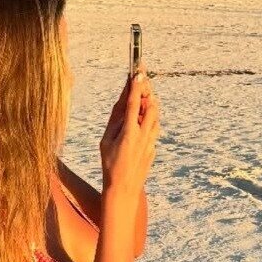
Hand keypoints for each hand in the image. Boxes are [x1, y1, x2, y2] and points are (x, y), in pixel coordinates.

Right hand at [100, 72, 159, 196]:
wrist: (124, 188)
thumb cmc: (109, 164)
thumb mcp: (106, 141)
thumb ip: (115, 120)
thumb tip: (121, 102)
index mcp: (129, 132)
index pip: (133, 103)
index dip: (136, 86)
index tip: (138, 73)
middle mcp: (143, 135)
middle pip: (150, 106)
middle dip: (147, 91)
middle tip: (142, 80)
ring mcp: (151, 141)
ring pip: (155, 115)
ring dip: (150, 103)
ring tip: (142, 96)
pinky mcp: (154, 147)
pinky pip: (155, 127)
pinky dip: (150, 118)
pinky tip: (142, 117)